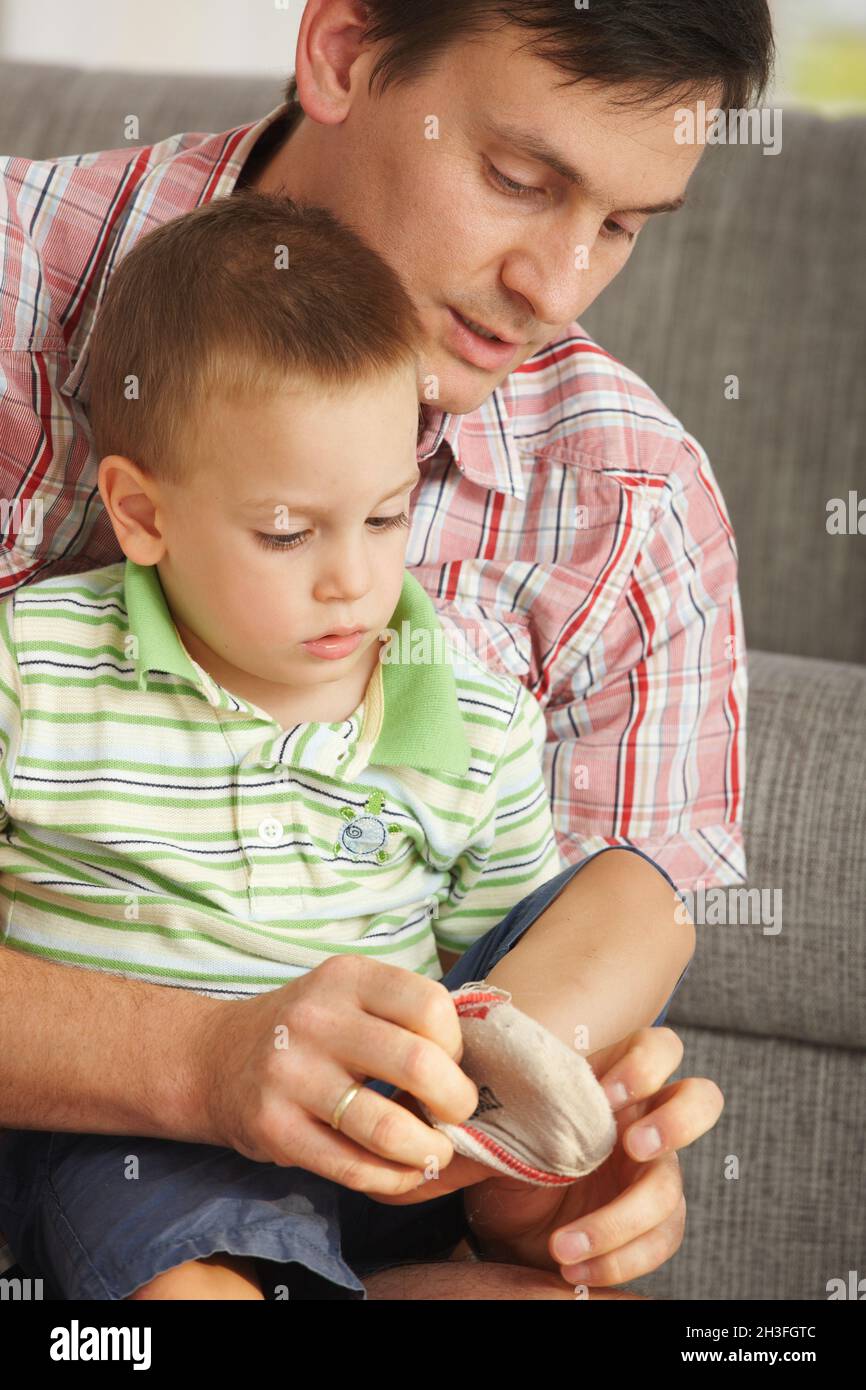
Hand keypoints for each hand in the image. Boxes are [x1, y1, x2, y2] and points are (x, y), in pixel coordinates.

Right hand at [195, 954, 477, 1195]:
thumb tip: (483, 1057)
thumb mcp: (347, 996)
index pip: (430, 1005)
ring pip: (389, 1127)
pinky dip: (392, 1179)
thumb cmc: (305, 1030)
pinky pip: (353, 1166)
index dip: (457, 1044)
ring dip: (428, 1151)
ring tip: (434, 1152)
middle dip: (456, 1101)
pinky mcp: (275, 1128)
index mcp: (346, 978)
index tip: (450, 1063)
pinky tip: (401, 1173)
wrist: (214, 1059)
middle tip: (456, 1115)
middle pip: (420, 1065)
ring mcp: (292, 1075)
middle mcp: (317, 1019)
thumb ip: (401, 1014)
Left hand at [462, 1026, 722, 1287]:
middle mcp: (643, 1120)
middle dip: (675, 1123)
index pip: (657, 1049)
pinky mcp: (651, 1223)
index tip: (604, 1093)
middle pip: (700, 1100)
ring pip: (671, 1190)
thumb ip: (493, 1099)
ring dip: (621, 1222)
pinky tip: (574, 1268)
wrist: (500, 1212)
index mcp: (611, 1078)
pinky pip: (658, 1241)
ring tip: (564, 1246)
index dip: (644, 1065)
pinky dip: (617, 1260)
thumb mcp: (496, 1117)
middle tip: (632, 1146)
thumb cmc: (503, 1145)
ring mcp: (652, 1172)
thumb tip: (459, 1092)